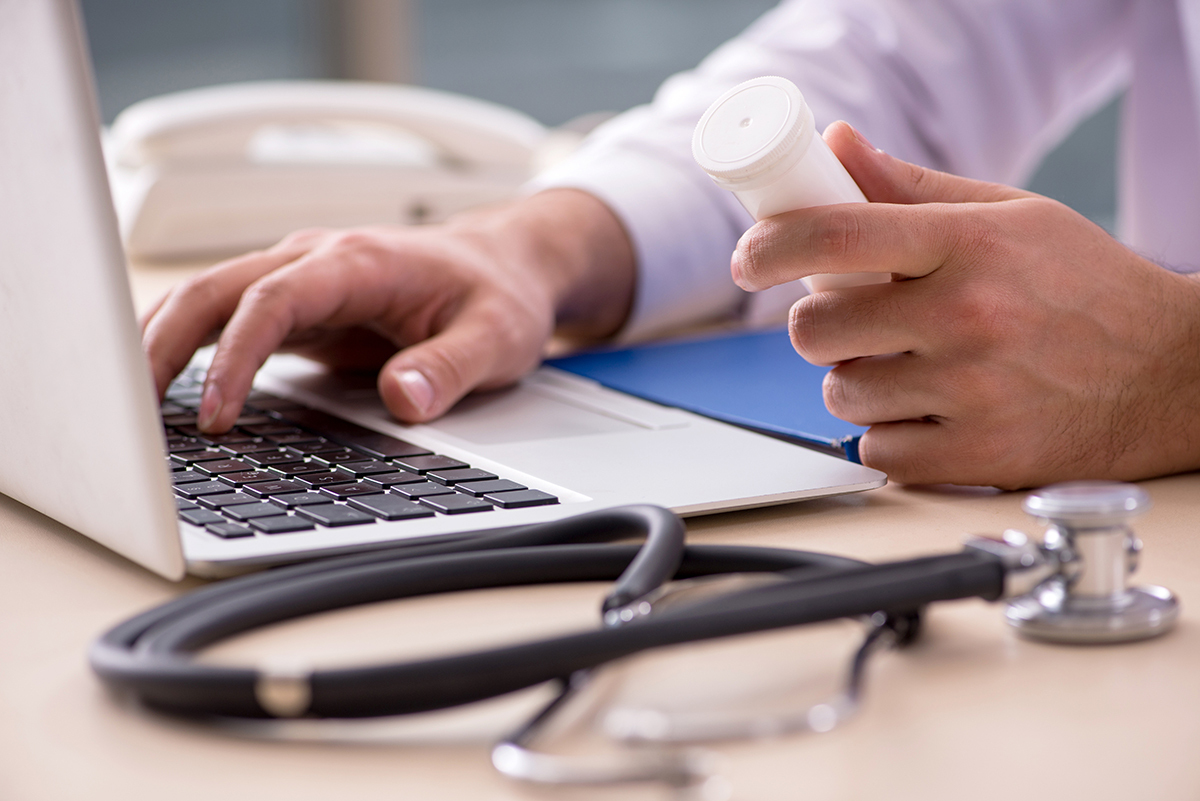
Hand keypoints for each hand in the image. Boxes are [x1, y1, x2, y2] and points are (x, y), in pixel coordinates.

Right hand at [141, 189, 633, 432]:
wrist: (505, 267)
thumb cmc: (500, 295)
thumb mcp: (498, 336)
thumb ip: (453, 367)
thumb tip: (404, 400)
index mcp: (361, 262)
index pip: (276, 299)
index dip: (236, 355)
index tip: (218, 413)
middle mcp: (320, 262)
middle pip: (217, 289)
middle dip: (162, 343)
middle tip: (130, 413)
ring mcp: (304, 281)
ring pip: (210, 299)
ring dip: (162, 344)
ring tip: (128, 409)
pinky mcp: (301, 307)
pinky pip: (229, 321)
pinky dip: (189, 351)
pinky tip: (166, 393)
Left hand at [732, 122, 1199, 487]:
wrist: (1171, 378)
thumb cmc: (1087, 288)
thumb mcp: (1012, 217)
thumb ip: (913, 188)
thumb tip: (837, 146)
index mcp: (972, 246)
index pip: (836, 234)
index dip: (770, 245)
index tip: (748, 258)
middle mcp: (969, 316)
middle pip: (819, 327)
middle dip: (817, 326)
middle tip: (849, 321)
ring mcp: (972, 392)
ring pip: (842, 393)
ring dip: (855, 381)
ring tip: (906, 367)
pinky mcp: (977, 456)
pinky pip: (876, 452)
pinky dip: (886, 437)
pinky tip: (926, 412)